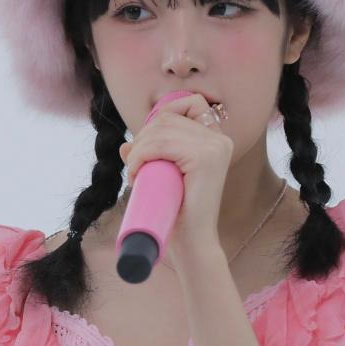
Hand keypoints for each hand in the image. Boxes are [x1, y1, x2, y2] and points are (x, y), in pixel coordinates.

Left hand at [118, 93, 233, 270]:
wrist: (191, 243)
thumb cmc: (178, 212)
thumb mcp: (163, 176)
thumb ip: (149, 157)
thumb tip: (124, 146)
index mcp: (217, 139)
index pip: (191, 103)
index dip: (164, 114)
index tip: (147, 142)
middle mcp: (220, 139)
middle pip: (169, 117)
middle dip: (143, 137)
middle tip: (134, 165)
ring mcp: (215, 147)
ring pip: (162, 130)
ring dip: (138, 149)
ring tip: (134, 173)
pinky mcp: (206, 157)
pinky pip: (162, 144)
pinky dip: (141, 156)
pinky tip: (136, 173)